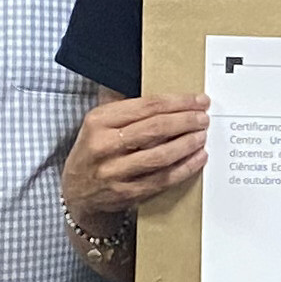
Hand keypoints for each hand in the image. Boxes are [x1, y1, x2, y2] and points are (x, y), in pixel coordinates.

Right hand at [66, 93, 206, 218]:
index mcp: (99, 121)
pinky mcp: (126, 193)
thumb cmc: (93, 151)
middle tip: (203, 118)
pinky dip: (185, 168)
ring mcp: (115, 172)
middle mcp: (104, 145)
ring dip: (187, 144)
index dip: (177, 102)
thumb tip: (155, 88)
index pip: (146, 106)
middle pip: (155, 129)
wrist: (77, 193)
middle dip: (186, 121)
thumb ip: (122, 105)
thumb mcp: (97, 124)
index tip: (197, 100)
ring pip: (161, 155)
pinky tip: (197, 158)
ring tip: (202, 135)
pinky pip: (162, 179)